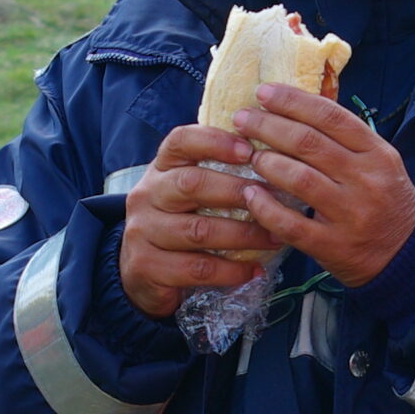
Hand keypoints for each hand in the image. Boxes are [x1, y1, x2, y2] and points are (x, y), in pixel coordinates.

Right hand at [117, 124, 276, 318]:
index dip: (214, 141)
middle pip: (191, 184)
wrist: (140, 272)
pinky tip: (254, 270)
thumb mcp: (189, 193)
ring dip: (243, 235)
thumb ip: (218, 174)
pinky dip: (231, 270)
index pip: (180, 141)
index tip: (250, 150)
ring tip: (274, 238)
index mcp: (160, 169)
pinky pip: (197, 267)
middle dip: (237, 191)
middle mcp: (146, 195)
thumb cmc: (179, 223)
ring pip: (199, 230)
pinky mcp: (147, 267)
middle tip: (274, 199)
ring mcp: (142, 232)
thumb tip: (275, 159)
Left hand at [232, 84, 414, 287]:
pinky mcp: (333, 246)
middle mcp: (365, 180)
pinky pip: (291, 224)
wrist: (409, 254)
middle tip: (242, 120)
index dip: (292, 101)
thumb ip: (343, 139)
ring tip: (250, 156)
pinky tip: (250, 195)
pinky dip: (266, 208)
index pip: (330, 116)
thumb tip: (293, 107)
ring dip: (267, 163)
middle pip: (309, 143)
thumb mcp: (377, 162)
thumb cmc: (383, 199)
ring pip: (300, 179)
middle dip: (268, 126)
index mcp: (376, 153)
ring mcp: (350, 215)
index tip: (263, 92)